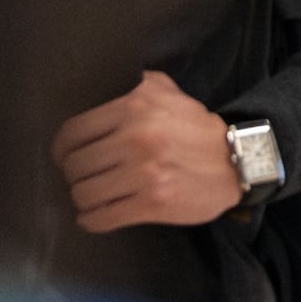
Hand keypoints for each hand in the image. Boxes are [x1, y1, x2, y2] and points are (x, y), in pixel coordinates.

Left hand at [54, 72, 247, 231]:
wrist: (239, 160)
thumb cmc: (198, 129)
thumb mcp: (170, 93)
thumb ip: (138, 85)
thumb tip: (107, 82)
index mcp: (134, 109)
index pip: (73, 133)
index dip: (61, 149)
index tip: (65, 157)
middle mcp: (135, 139)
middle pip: (74, 166)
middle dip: (73, 176)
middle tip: (82, 178)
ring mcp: (143, 174)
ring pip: (84, 193)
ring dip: (83, 199)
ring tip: (91, 198)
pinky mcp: (152, 203)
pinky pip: (102, 217)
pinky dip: (92, 220)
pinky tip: (96, 216)